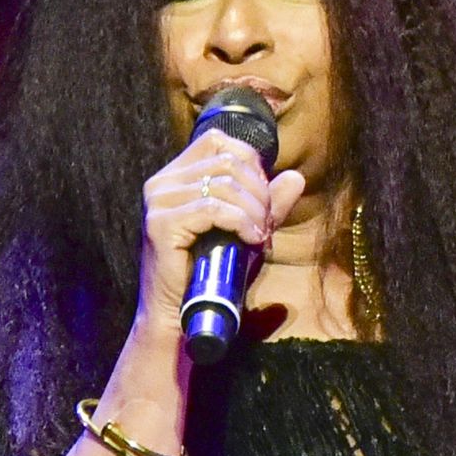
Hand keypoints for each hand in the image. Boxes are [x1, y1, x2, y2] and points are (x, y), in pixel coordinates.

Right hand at [135, 129, 305, 337]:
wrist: (182, 315)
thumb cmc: (213, 273)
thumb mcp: (247, 231)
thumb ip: (269, 204)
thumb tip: (296, 177)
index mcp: (175, 176)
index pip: (218, 140)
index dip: (251, 164)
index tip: (263, 199)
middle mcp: (161, 182)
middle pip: (227, 160)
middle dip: (258, 191)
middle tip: (265, 223)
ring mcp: (158, 201)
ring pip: (223, 183)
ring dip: (253, 210)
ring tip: (259, 235)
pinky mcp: (160, 224)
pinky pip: (213, 208)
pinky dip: (241, 222)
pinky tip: (252, 239)